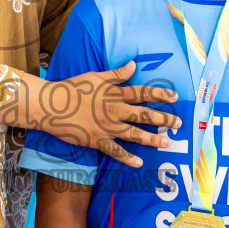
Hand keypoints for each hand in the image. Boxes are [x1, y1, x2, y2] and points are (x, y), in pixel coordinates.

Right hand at [38, 62, 181, 168]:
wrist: (50, 105)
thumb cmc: (71, 89)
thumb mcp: (95, 76)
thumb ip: (116, 74)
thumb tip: (133, 65)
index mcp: (114, 94)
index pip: (142, 93)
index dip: (160, 95)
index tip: (175, 97)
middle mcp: (114, 110)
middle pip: (144, 115)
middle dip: (163, 119)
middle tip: (178, 123)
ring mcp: (106, 126)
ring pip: (134, 134)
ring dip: (152, 139)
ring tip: (166, 142)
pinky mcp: (96, 139)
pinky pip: (115, 151)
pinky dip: (127, 157)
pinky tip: (139, 162)